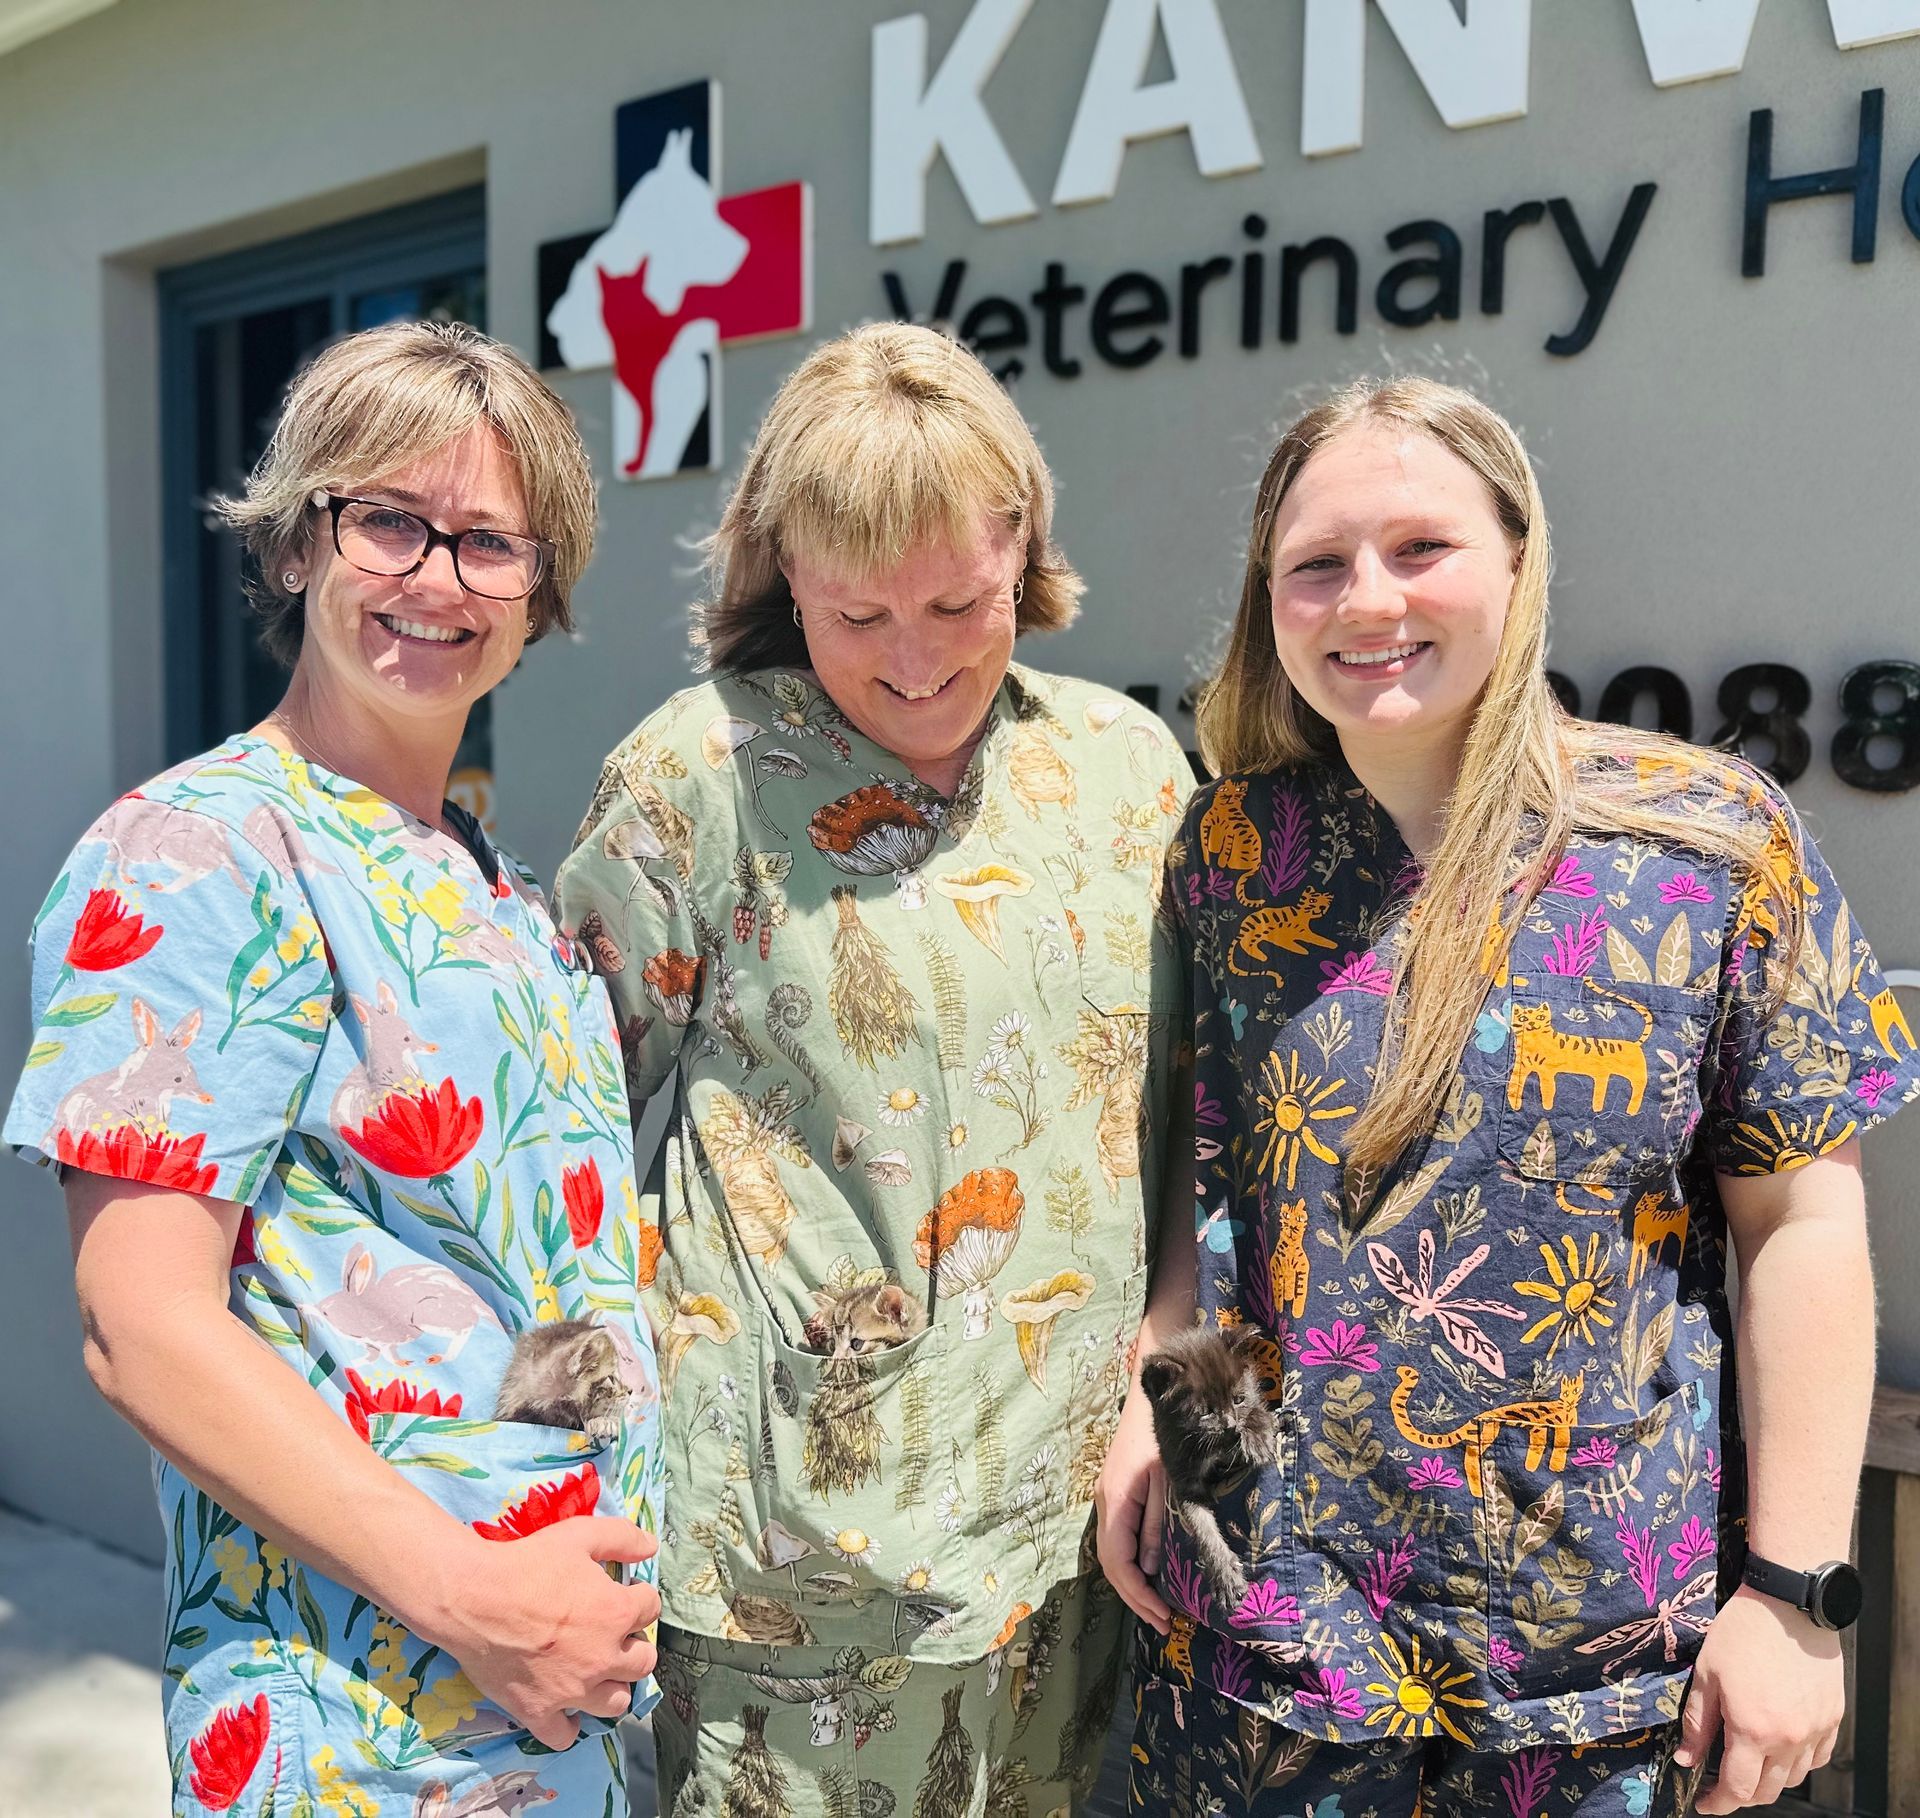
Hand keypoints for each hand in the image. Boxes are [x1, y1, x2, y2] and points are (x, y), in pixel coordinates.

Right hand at [421, 1518, 661, 1750]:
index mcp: (616, 1613)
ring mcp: (572, 1690)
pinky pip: (564, 1736)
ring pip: (616, 1703)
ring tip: (595, 1672)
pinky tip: (563, 1707)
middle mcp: (602, 1657)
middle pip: (643, 1662)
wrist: (475, 1598)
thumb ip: (623, 1537)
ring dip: (611, 1687)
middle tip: (612, 1635)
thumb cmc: (528, 1562)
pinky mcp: (539, 1711)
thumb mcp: (581, 1534)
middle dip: (633, 1646)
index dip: (638, 1597)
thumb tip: (652, 1546)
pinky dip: (567, 1725)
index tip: (623, 1594)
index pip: (651, 1609)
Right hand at [1095, 1373, 1169, 1634]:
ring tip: (1160, 1608)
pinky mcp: (1117, 1493)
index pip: (1118, 1563)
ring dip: (1133, 1584)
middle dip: (1135, 1598)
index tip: (1164, 1619)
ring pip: (1112, 1553)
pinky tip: (1152, 1574)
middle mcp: (1105, 1504)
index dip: (1138, 1597)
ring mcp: (1108, 1498)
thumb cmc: (1164, 1437)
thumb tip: (1151, 1571)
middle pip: (1111, 1563)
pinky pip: (1119, 1538)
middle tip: (1165, 1624)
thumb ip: (1158, 1527)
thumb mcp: (1168, 1484)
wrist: (1154, 1395)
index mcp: (1116, 1502)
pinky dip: (1133, 1564)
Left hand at [1677, 1583, 1843, 1812]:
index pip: (1737, 1789)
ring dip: (1770, 1779)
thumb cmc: (1741, 1634)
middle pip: (1767, 1790)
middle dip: (1742, 1794)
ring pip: (1793, 1778)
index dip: (1719, 1803)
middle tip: (1722, 1783)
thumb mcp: (1706, 1675)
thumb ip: (1696, 1724)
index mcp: (1752, 1730)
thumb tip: (1685, 1760)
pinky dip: (1799, 1762)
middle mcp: (1788, 1739)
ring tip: (1750, 1759)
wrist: (1789, 1606)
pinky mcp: (1832, 1719)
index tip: (1705, 1803)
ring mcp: (1815, 1731)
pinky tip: (1781, 1746)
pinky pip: (1818, 1758)